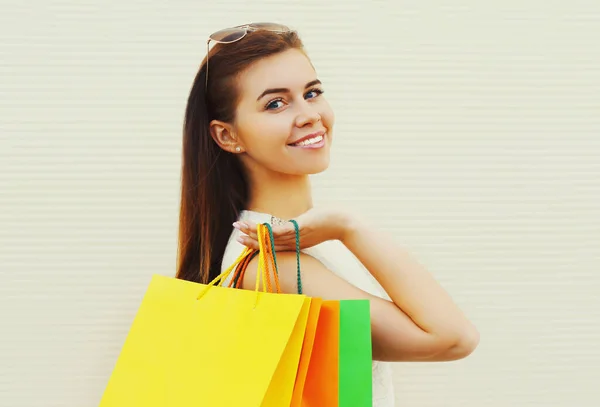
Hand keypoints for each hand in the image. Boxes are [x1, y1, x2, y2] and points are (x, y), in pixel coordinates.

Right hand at [233, 207, 352, 250]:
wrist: (345, 223)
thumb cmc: (330, 221)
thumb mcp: (312, 224)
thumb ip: (302, 224)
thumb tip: (299, 219)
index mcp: (295, 242)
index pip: (273, 244)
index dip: (258, 243)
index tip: (245, 240)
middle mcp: (294, 241)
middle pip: (269, 243)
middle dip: (251, 240)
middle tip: (237, 237)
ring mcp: (297, 236)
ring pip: (271, 237)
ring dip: (254, 234)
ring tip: (240, 229)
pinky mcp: (300, 228)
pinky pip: (280, 230)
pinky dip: (267, 230)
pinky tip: (257, 227)